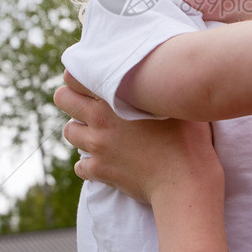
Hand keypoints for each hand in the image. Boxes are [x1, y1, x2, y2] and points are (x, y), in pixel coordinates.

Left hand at [54, 74, 220, 206]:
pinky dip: (88, 164)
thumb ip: (158, 86)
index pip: (76, 76)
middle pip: (63, 99)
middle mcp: (100, 118)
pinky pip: (80, 166)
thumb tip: (161, 73)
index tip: (90, 81)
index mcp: (115, 96)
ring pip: (69, 132)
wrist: (185, 179)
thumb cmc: (188, 137)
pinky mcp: (100, 170)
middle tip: (86, 104)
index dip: (79, 76)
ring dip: (79, 130)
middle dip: (70, 99)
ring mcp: (97, 146)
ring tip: (97, 132)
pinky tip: (104, 161)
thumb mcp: (175, 101)